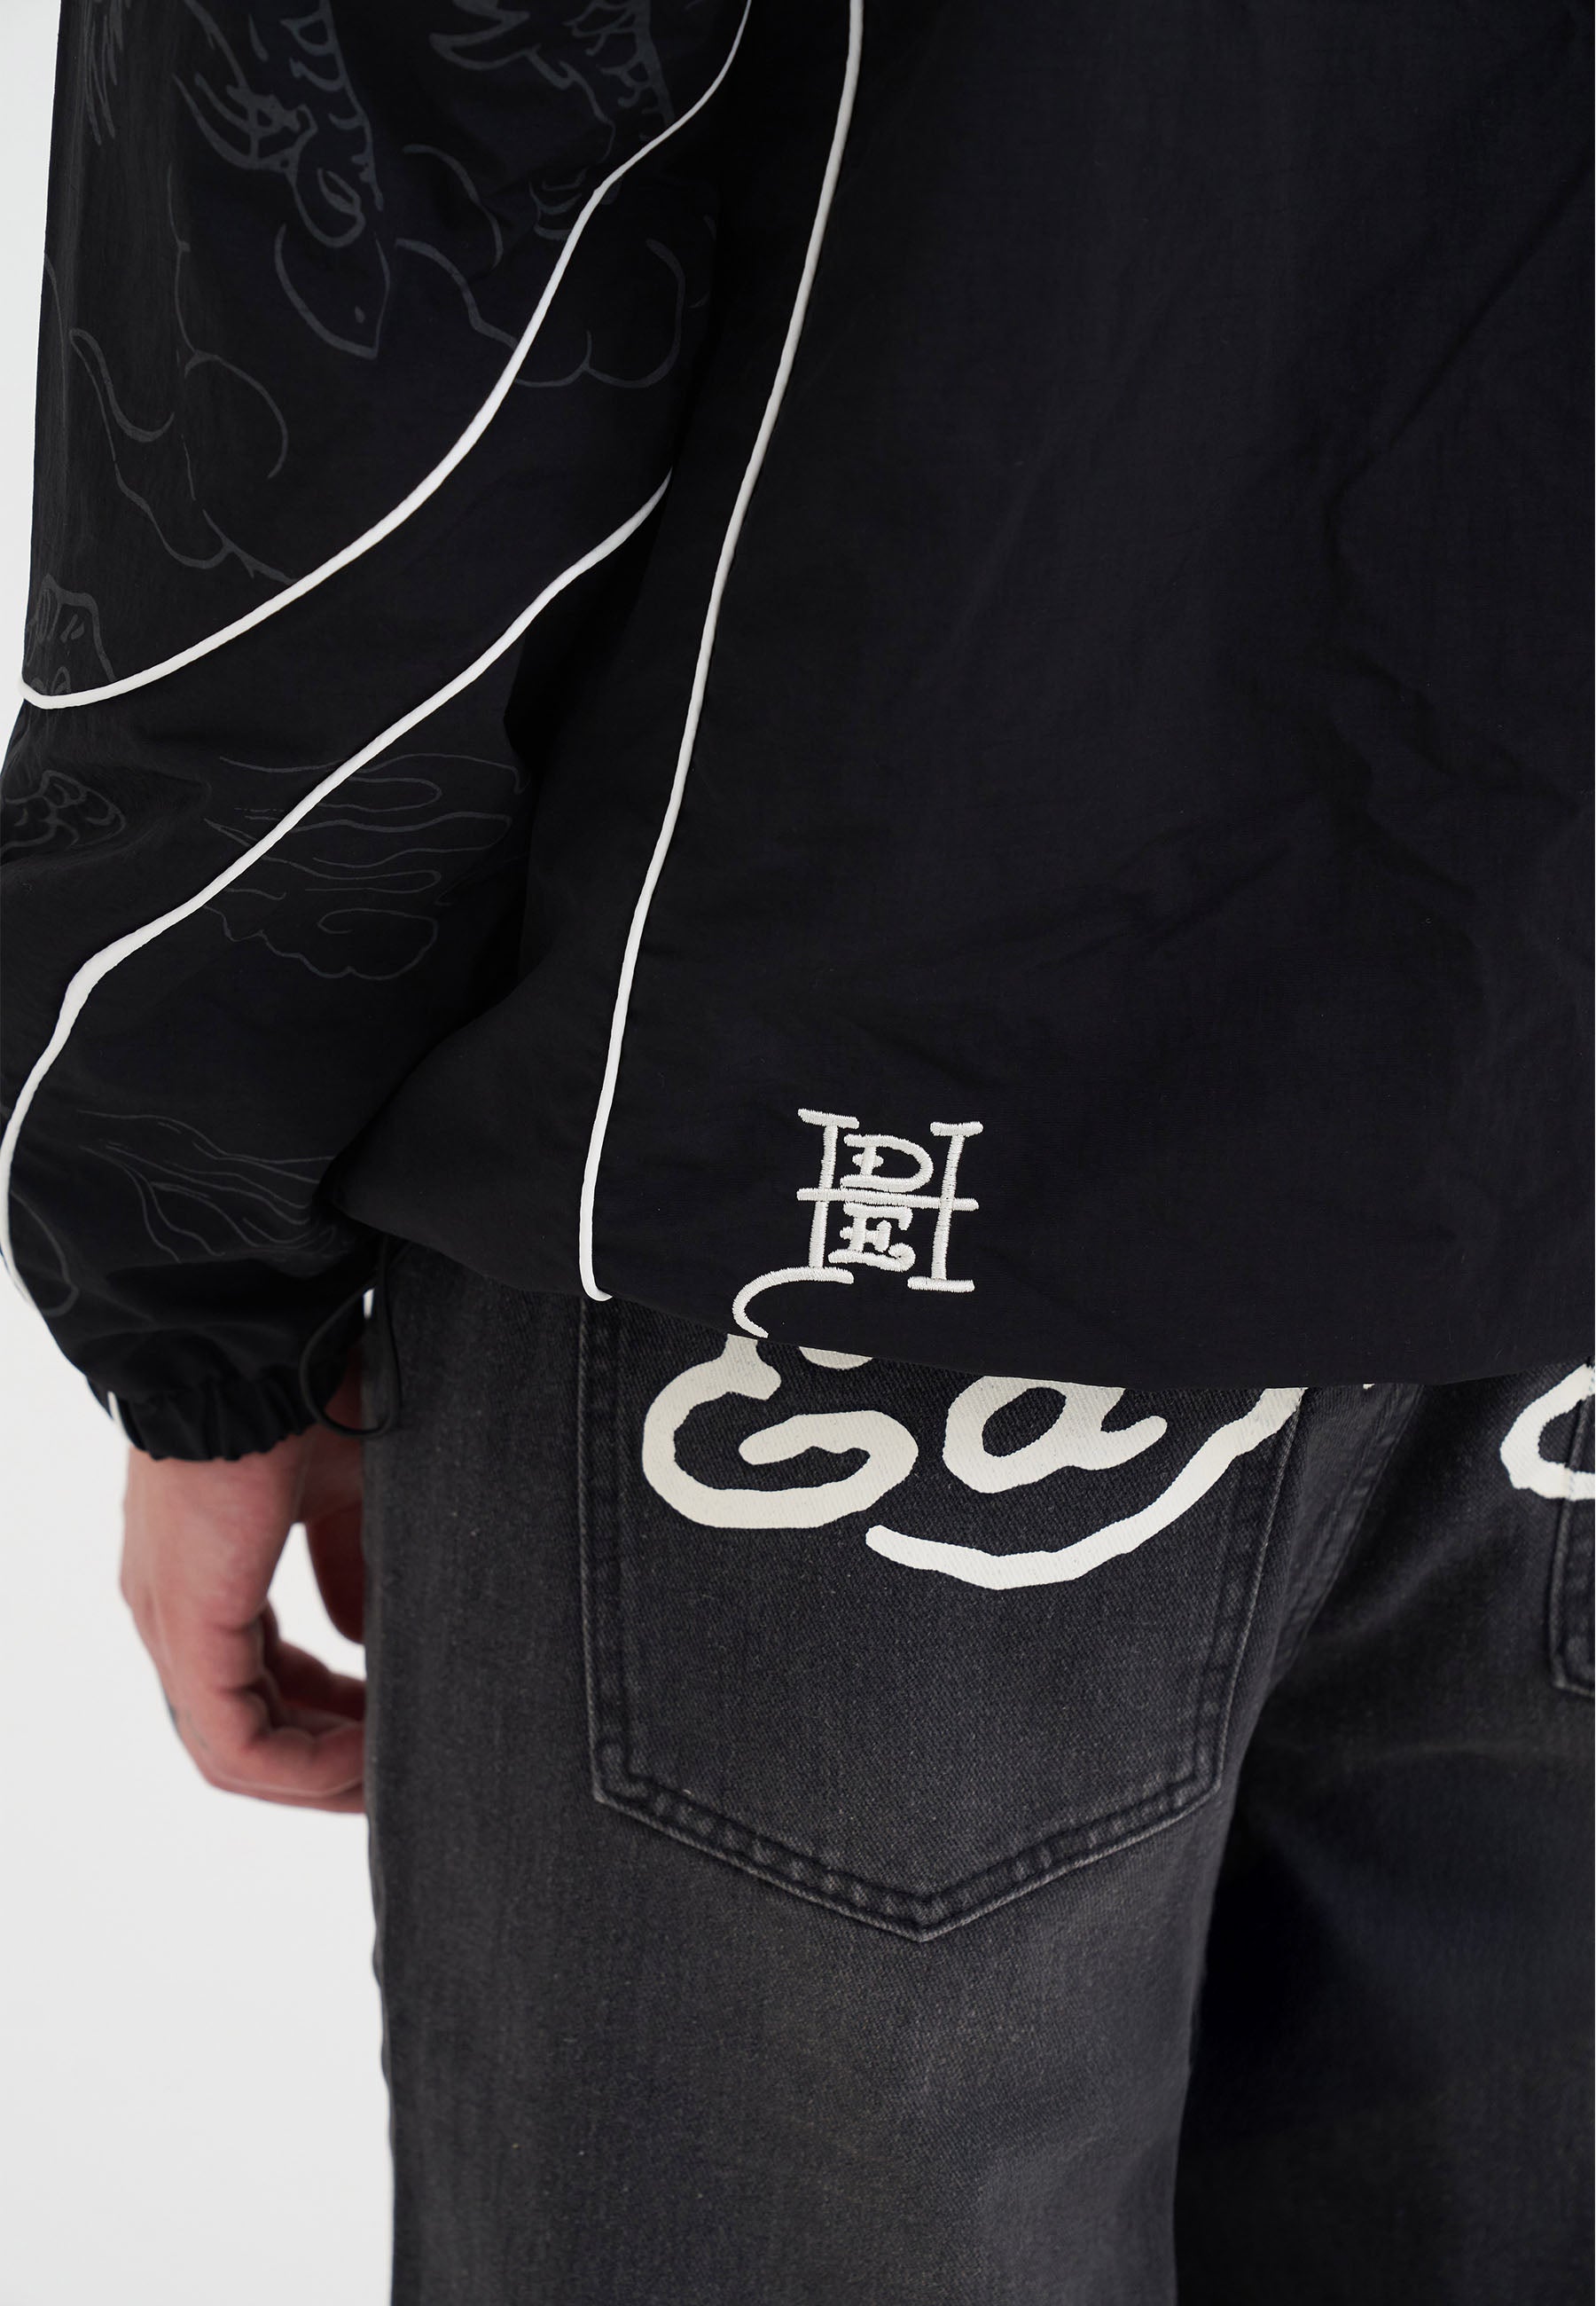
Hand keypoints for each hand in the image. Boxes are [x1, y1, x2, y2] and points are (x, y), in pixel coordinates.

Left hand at [119, 1362, 367, 1812]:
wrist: (257, 1351)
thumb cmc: (300, 1395)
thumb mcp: (341, 1493)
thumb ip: (348, 1567)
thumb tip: (365, 1638)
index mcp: (203, 1576)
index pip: (252, 1681)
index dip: (321, 1720)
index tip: (389, 1731)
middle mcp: (174, 1612)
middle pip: (240, 1730)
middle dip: (321, 1763)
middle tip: (393, 1778)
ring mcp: (172, 1625)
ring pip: (232, 1751)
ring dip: (314, 1777)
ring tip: (385, 1780)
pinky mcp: (188, 1630)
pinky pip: (234, 1741)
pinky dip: (300, 1765)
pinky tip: (363, 1760)